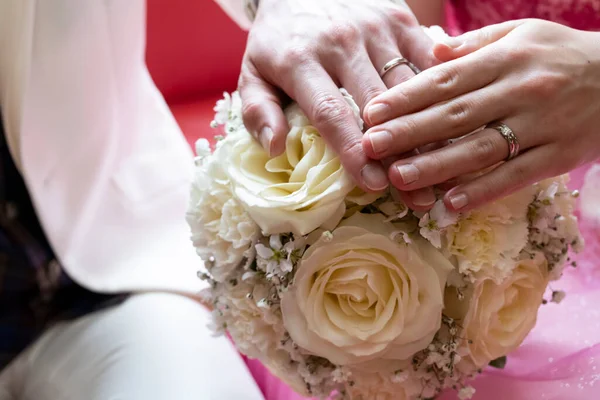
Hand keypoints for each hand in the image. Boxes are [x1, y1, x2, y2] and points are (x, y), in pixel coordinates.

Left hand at [238, 0, 437, 197]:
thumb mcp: (252, 70)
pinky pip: (425, 59)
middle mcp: (341, 43)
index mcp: (300, 60)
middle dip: (399, 153)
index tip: (374, 184)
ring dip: (427, 129)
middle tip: (418, 193)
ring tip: (442, 168)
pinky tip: (451, 125)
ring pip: (409, 86)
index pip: (332, 114)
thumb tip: (276, 147)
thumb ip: (258, 110)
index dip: (354, 152)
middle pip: (378, 106)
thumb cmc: (278, 38)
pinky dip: (439, 93)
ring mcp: (374, 28)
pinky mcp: (399, 18)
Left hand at [362, 19, 599, 210]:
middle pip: (456, 116)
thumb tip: (430, 52)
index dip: (407, 97)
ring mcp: (542, 125)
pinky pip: (516, 176)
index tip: (372, 112)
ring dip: (436, 166)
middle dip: (409, 132)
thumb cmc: (561, 54)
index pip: (447, 80)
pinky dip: (483, 190)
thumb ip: (474, 45)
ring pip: (481, 149)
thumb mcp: (521, 35)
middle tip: (372, 146)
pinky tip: (450, 202)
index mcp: (507, 59)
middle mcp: (522, 91)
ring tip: (399, 177)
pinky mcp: (559, 155)